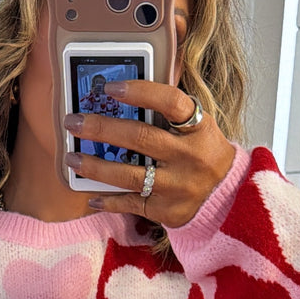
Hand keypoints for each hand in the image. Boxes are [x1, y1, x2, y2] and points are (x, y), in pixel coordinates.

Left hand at [64, 81, 234, 227]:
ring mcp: (177, 186)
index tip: (110, 88)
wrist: (227, 197)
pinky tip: (91, 196)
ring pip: (129, 175)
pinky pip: (130, 204)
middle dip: (101, 128)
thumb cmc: (203, 153)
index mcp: (199, 128)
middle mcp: (189, 156)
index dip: (139, 91)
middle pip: (139, 138)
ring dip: (95, 166)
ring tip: (72, 158)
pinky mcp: (166, 210)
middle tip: (73, 122)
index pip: (170, 102)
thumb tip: (122, 94)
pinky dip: (108, 201)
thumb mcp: (198, 127)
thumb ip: (169, 112)